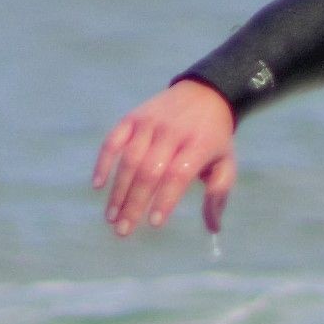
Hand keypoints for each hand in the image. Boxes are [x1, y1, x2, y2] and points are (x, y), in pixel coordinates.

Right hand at [93, 81, 238, 235]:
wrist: (204, 93)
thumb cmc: (215, 138)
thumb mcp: (226, 163)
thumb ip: (218, 195)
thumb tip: (213, 229)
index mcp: (198, 145)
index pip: (177, 175)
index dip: (165, 199)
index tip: (154, 223)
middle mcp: (171, 133)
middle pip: (149, 171)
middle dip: (134, 203)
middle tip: (123, 230)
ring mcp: (150, 123)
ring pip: (129, 159)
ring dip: (118, 190)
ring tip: (112, 217)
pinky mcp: (133, 118)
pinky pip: (113, 140)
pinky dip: (104, 162)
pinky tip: (98, 185)